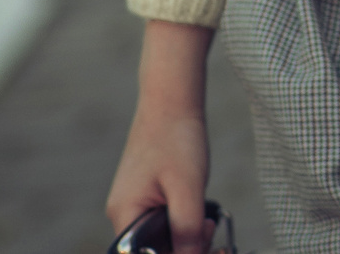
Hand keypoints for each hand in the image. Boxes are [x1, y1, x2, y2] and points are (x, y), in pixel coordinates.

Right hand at [106, 20, 214, 252]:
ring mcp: (134, 204)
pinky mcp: (148, 196)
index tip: (202, 250)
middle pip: (151, 251)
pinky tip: (204, 218)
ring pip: (159, 239)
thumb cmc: (176, 138)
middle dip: (184, 251)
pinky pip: (163, 223)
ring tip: (212, 226)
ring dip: (187, 240)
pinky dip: (184, 226)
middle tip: (215, 243)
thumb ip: (188, 228)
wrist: (172, 100)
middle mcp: (124, 213)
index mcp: (125, 214)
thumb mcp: (188, 188)